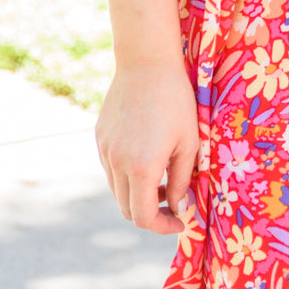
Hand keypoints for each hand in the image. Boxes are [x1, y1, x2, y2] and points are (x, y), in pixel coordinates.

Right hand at [95, 60, 198, 234]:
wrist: (146, 62)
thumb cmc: (176, 100)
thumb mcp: (189, 142)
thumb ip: (182, 181)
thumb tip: (179, 207)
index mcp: (140, 167)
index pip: (143, 217)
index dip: (163, 226)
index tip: (180, 220)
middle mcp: (116, 163)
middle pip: (127, 208)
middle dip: (151, 214)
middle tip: (174, 205)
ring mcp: (104, 150)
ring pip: (117, 190)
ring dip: (138, 194)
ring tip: (163, 178)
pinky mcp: (100, 138)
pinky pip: (111, 168)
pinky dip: (127, 175)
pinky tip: (147, 157)